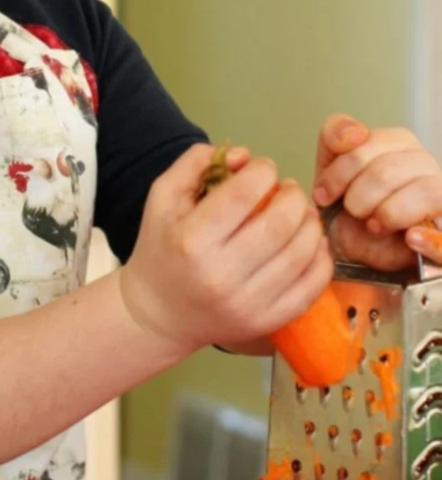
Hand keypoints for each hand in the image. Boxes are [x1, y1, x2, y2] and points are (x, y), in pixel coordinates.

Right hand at [119, 143, 332, 354]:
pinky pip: (311, 288)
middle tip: (287, 191)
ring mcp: (247, 303)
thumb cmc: (161, 249)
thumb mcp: (162, 196)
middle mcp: (220, 274)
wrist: (159, 315)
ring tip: (300, 215)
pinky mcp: (265, 322)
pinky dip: (320, 260)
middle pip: (281, 222)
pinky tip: (311, 245)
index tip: (262, 169)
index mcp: (192, 239)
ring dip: (311, 224)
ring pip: (302, 253)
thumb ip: (197, 162)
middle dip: (293, 196)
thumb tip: (244, 157)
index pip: (244, 193)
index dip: (263, 170)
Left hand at [312, 114, 441, 269]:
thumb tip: (357, 132)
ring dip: (384, 214)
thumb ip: (334, 136)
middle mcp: (422, 159)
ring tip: (373, 225)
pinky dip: (423, 236)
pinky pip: (440, 223)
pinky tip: (409, 238)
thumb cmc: (345, 208)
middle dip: (357, 198)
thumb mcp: (329, 168)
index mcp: (396, 141)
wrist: (358, 251)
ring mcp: (440, 189)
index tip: (324, 195)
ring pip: (419, 191)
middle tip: (351, 213)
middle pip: (385, 171)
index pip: (363, 143)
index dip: (338, 174)